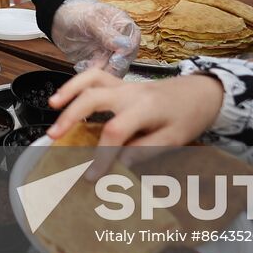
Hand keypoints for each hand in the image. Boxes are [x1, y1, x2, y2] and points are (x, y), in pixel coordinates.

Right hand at [48, 69, 223, 151]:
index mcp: (145, 108)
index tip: (91, 176)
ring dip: (69, 90)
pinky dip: (77, 83)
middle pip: (93, 98)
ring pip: (91, 78)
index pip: (115, 131)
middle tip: (54, 136)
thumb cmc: (188, 117)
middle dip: (71, 116)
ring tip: (52, 106)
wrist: (200, 93)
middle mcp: (130, 92)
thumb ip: (145, 150)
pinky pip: (95, 76)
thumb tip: (119, 163)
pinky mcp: (121, 83)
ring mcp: (124, 84)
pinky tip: (66, 96)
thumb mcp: (174, 139)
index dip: (101, 155)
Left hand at [50, 0, 142, 75]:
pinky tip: (84, 66)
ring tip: (90, 68)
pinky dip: (94, 73)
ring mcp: (110, 52)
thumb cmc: (76, 13)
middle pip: (126, 59)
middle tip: (101, 68)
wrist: (58, 21)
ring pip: (116, 69)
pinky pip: (102, 73)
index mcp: (123, 25)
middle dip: (115, 66)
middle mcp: (120, 40)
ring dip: (104, 72)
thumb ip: (107, 32)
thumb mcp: (91, 19)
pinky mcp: (100, 62)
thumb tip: (123, 44)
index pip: (132, 42)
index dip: (126, 52)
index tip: (116, 58)